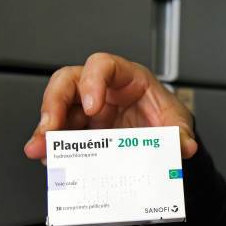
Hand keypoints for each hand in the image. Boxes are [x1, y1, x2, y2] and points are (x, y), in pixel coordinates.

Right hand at [24, 53, 196, 161]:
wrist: (164, 135)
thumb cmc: (165, 115)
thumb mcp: (177, 122)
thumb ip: (181, 133)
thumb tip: (185, 145)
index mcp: (127, 78)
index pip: (103, 65)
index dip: (92, 81)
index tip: (92, 107)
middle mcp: (103, 89)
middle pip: (68, 83)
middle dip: (54, 104)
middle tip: (50, 129)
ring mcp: (89, 109)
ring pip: (58, 109)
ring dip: (46, 130)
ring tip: (39, 150)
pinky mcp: (83, 130)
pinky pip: (62, 134)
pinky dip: (54, 147)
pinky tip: (49, 160)